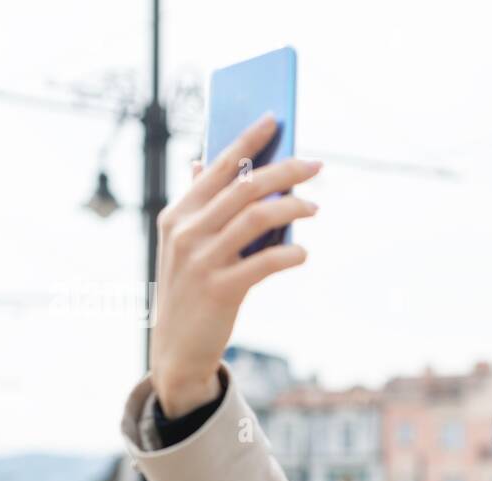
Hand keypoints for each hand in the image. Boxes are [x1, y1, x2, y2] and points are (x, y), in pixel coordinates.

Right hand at [149, 112, 322, 415]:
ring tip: (315, 207)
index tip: (275, 119)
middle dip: (285, 169)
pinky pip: (265, 262)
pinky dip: (290, 253)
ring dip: (294, 208)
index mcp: (178, 214)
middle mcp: (186, 231)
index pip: (216, 165)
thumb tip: (200, 161)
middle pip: (244, 186)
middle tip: (315, 165)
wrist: (176, 351)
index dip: (247, 139)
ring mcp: (202, 260)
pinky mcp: (220, 290)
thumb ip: (198, 204)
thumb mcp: (184, 245)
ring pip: (258, 217)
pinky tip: (302, 252)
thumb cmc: (190, 291)